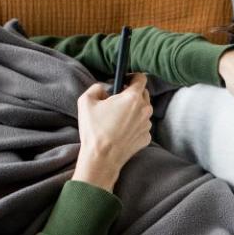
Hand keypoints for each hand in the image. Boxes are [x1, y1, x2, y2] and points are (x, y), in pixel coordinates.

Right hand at [73, 73, 152, 191]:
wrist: (102, 158)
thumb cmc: (94, 129)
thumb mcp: (86, 101)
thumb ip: (96, 87)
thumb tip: (103, 88)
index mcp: (133, 98)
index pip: (141, 78)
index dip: (133, 76)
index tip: (125, 79)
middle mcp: (145, 110)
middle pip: (144, 94)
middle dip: (133, 93)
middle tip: (118, 99)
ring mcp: (147, 125)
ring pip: (144, 111)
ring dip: (134, 110)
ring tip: (118, 117)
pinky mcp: (147, 137)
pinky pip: (142, 125)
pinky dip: (135, 124)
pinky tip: (121, 130)